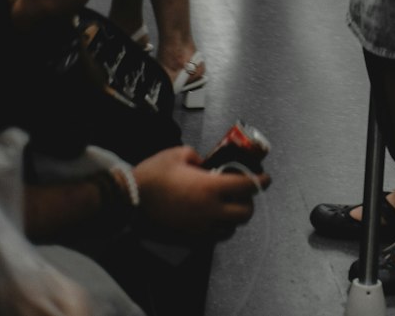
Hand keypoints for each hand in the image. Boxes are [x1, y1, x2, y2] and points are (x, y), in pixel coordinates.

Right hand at [134, 146, 268, 240]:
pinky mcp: (189, 241)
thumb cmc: (152, 175)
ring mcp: (199, 230)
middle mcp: (210, 212)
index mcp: (210, 188)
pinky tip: (210, 218)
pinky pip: (213, 239)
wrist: (129, 202)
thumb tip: (205, 163)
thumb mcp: (178, 154)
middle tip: (243, 192)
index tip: (265, 178)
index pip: (247, 187)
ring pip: (230, 230)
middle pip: (245, 214)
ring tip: (226, 205)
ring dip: (233, 218)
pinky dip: (218, 229)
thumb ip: (198, 157)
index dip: (260, 181)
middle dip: (249, 202)